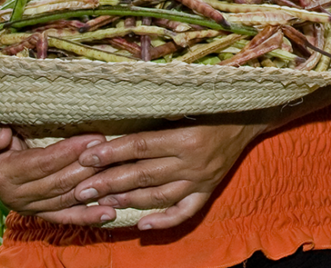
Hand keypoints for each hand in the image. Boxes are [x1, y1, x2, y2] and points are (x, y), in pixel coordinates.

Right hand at [0, 121, 114, 225]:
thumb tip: (1, 139)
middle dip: (88, 167)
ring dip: (92, 189)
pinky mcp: (41, 212)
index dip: (68, 152)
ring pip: (66, 199)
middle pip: (58, 183)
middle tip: (112, 152)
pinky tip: (109, 213)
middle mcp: (14, 196)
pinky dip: (87, 216)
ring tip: (117, 175)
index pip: (41, 164)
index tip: (94, 139)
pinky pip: (65, 216)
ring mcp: (29, 206)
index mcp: (2, 174)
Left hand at [72, 115, 264, 230]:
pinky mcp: (208, 190)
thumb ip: (159, 116)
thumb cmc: (214, 106)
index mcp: (186, 137)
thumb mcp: (188, 104)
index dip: (111, 153)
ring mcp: (200, 180)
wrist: (249, 118)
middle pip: (142, 175)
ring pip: (158, 196)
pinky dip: (163, 220)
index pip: (140, 146)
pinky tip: (142, 226)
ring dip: (127, 200)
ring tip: (102, 201)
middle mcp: (192, 162)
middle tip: (81, 189)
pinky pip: (184, 212)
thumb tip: (120, 121)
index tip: (85, 158)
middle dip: (108, 182)